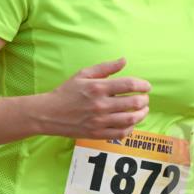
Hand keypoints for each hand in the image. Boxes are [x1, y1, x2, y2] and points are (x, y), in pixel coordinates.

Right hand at [30, 58, 149, 139]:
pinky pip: (121, 133)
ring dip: (141, 114)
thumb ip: (105, 68)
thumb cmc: (65, 93)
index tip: (146, 87)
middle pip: (135, 102)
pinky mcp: (96, 133)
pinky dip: (130, 128)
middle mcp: (100, 105)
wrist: (47, 114)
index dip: (143, 85)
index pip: (131, 85)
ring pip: (131, 119)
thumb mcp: (82, 75)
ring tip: (141, 111)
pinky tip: (129, 123)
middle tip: (144, 99)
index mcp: (98, 88)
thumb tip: (124, 60)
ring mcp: (99, 121)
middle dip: (144, 100)